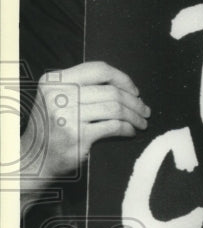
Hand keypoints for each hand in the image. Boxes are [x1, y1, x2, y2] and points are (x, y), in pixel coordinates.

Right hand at [21, 61, 149, 188]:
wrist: (33, 157)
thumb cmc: (52, 126)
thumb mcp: (57, 98)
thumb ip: (83, 87)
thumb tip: (125, 86)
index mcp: (55, 80)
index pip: (98, 69)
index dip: (123, 79)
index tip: (135, 91)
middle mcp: (58, 95)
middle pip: (111, 91)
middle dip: (135, 102)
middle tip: (145, 110)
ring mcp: (67, 115)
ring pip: (115, 109)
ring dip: (135, 116)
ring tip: (142, 122)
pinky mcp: (77, 136)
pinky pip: (113, 127)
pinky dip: (127, 129)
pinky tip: (131, 132)